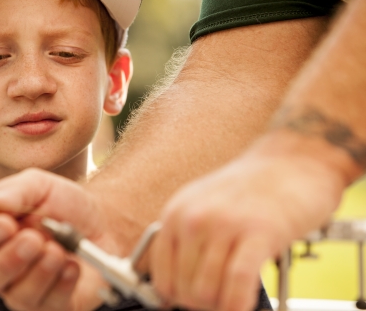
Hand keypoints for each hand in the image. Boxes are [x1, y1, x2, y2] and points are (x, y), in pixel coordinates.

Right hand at [0, 168, 111, 310]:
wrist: (102, 220)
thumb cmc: (63, 204)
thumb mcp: (39, 186)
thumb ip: (14, 192)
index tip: (7, 224)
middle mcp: (4, 268)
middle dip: (8, 261)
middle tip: (34, 240)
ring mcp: (27, 289)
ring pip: (18, 297)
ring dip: (40, 273)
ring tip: (59, 250)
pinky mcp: (54, 304)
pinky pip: (49, 307)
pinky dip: (62, 285)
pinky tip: (73, 266)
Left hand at [150, 134, 346, 310]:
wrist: (294, 160)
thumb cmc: (252, 188)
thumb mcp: (205, 206)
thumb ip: (190, 242)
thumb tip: (179, 287)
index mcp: (176, 213)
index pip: (161, 276)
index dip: (176, 299)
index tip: (189, 303)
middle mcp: (194, 218)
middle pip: (184, 289)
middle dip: (203, 305)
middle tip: (221, 300)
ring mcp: (225, 224)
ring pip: (206, 292)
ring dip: (222, 306)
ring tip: (236, 298)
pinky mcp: (259, 232)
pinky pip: (237, 284)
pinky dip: (238, 305)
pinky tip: (245, 307)